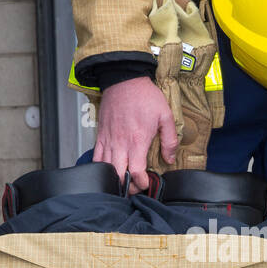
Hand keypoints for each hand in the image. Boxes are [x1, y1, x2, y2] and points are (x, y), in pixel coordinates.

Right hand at [94, 76, 178, 192]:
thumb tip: (169, 159)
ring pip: (106, 169)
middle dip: (127, 187)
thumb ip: (170, 140)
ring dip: (114, 179)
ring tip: (123, 182)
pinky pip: (96, 158)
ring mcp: (108, 140)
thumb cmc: (145, 96)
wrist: (124, 80)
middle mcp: (120, 144)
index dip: (141, 183)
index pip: (136, 172)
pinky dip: (101, 168)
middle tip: (135, 187)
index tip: (147, 183)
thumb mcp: (166, 116)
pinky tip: (109, 171)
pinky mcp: (100, 136)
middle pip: (119, 176)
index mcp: (137, 141)